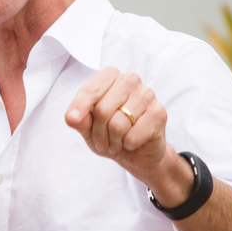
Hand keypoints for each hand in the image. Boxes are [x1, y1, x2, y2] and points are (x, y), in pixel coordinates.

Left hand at [65, 67, 169, 184]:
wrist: (138, 154)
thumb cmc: (110, 134)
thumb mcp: (88, 128)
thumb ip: (79, 120)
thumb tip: (72, 117)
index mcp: (111, 76)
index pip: (90, 90)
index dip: (79, 107)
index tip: (73, 120)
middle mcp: (130, 80)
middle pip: (102, 109)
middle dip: (98, 132)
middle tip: (102, 141)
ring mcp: (147, 94)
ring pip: (117, 124)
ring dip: (113, 141)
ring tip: (116, 142)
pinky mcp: (158, 112)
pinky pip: (132, 136)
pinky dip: (128, 145)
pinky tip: (132, 142)